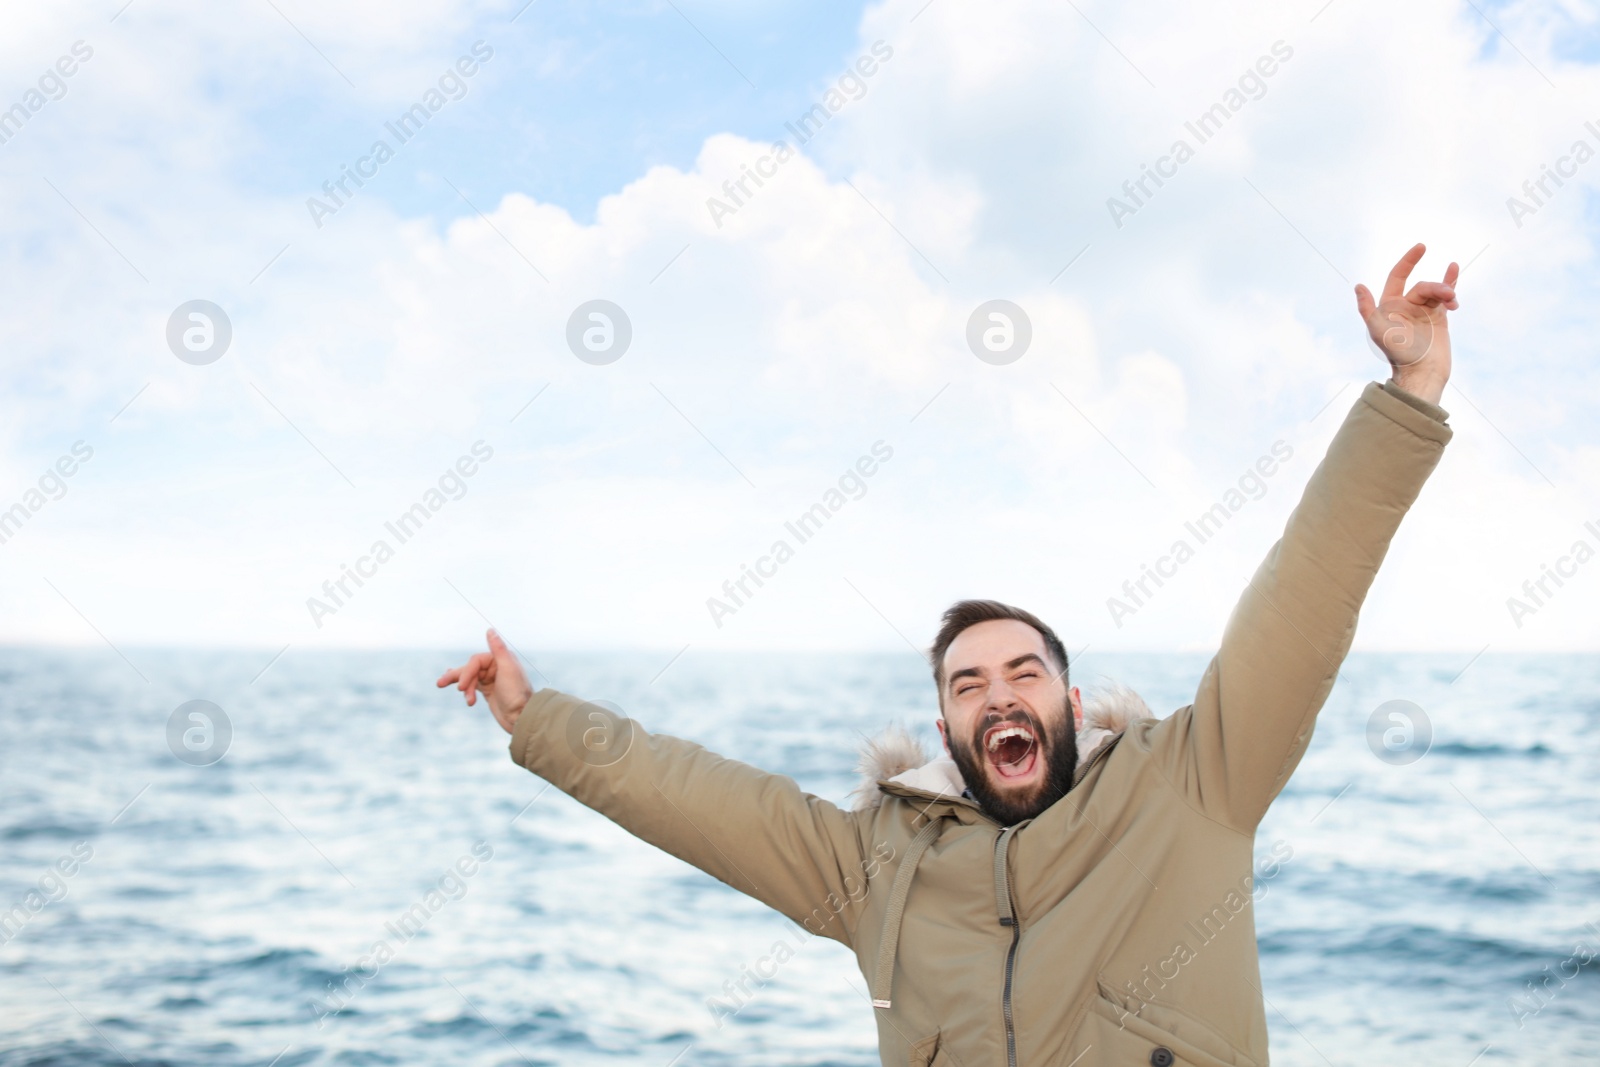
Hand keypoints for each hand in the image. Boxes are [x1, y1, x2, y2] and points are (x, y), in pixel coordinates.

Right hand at [436, 629, 532, 734]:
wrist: (521, 717)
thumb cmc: (516, 693)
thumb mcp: (508, 669)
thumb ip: (498, 649)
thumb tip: (490, 630)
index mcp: (501, 658)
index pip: (476, 661)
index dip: (467, 673)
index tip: (463, 687)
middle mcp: (496, 666)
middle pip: (470, 668)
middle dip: (457, 676)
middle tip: (440, 683)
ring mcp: (492, 679)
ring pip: (470, 677)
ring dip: (462, 685)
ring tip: (443, 687)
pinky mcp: (489, 691)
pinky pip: (473, 686)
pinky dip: (466, 690)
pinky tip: (459, 691)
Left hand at [1354, 243, 1458, 404]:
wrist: (1421, 372)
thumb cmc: (1397, 353)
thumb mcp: (1377, 330)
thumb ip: (1367, 308)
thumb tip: (1358, 285)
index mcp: (1389, 306)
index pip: (1397, 276)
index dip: (1408, 261)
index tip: (1422, 247)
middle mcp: (1405, 306)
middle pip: (1422, 286)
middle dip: (1436, 288)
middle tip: (1448, 296)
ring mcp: (1423, 311)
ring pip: (1436, 291)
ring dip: (1446, 291)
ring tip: (1454, 302)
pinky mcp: (1438, 318)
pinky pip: (1445, 296)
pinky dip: (1451, 284)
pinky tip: (1455, 273)